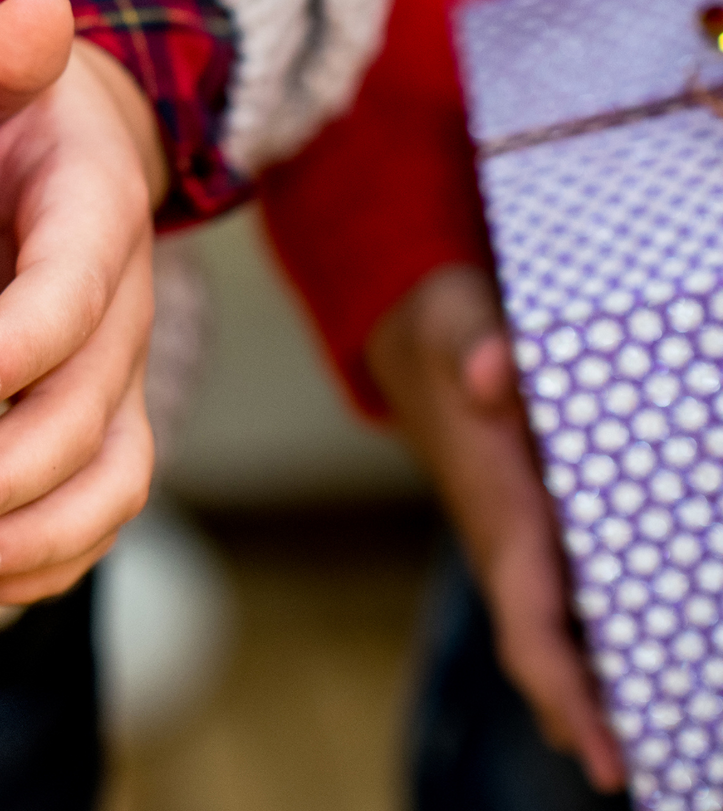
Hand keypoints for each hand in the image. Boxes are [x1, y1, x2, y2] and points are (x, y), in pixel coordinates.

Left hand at [0, 0, 161, 606]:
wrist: (55, 154)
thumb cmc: (2, 113)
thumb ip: (4, 49)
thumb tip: (32, 11)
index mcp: (96, 221)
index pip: (77, 291)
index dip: (21, 346)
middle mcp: (118, 317)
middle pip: (91, 413)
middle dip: (3, 472)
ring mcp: (105, 384)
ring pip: (107, 485)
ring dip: (30, 543)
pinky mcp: (79, 430)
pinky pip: (83, 518)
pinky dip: (33, 569)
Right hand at [369, 263, 627, 792]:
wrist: (411, 327)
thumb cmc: (441, 326)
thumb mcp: (455, 318)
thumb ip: (476, 341)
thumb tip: (492, 376)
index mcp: (499, 514)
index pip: (529, 625)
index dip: (565, 695)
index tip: (603, 758)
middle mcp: (513, 543)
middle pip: (551, 655)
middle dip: (592, 721)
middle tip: (656, 779)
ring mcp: (528, 539)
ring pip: (567, 634)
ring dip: (605, 690)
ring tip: (672, 743)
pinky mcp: (546, 524)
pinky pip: (580, 598)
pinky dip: (612, 641)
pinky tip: (662, 661)